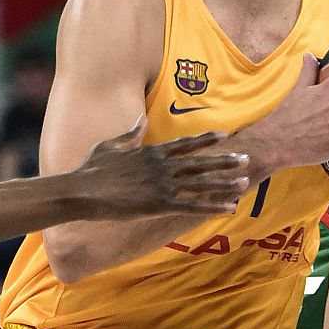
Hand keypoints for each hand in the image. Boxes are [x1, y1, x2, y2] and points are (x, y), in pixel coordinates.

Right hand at [76, 116, 250, 218]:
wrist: (83, 191)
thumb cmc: (92, 169)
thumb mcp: (111, 145)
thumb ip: (130, 133)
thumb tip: (142, 121)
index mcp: (151, 152)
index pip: (186, 144)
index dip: (207, 140)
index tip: (225, 135)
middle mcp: (162, 166)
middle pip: (200, 163)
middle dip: (224, 161)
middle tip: (245, 159)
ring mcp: (163, 185)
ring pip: (201, 183)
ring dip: (224, 183)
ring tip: (244, 181)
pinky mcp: (160, 205)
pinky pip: (193, 206)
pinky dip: (213, 206)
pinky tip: (229, 207)